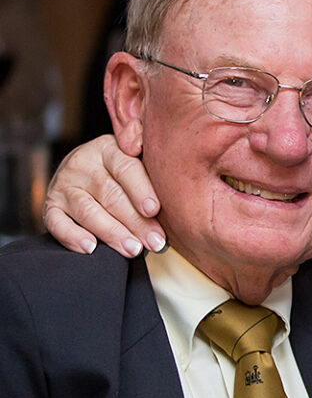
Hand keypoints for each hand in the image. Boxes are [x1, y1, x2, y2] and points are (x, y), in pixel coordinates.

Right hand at [43, 135, 165, 256]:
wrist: (84, 169)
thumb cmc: (124, 170)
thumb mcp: (136, 155)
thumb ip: (150, 158)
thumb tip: (173, 167)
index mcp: (108, 148)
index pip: (126, 168)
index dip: (141, 189)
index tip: (154, 209)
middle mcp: (82, 163)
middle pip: (111, 195)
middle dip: (135, 221)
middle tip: (154, 242)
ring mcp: (64, 185)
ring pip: (88, 212)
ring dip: (112, 233)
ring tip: (133, 249)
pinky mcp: (51, 206)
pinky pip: (57, 223)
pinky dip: (72, 237)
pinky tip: (91, 248)